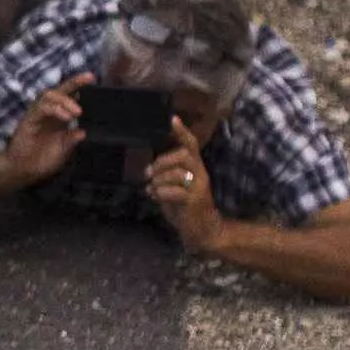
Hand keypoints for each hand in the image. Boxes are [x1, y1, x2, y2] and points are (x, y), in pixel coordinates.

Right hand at [0, 87, 85, 187]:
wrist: (24, 170)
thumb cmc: (42, 160)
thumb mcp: (64, 151)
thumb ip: (72, 140)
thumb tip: (83, 132)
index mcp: (59, 118)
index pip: (70, 97)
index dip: (80, 86)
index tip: (93, 78)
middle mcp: (49, 113)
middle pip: (60, 90)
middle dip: (74, 82)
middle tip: (89, 79)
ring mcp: (38, 114)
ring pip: (49, 95)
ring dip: (65, 100)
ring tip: (77, 112)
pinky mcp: (29, 119)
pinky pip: (41, 108)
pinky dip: (54, 109)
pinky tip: (66, 117)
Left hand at [147, 118, 226, 251]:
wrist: (202, 230)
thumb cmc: (185, 207)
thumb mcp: (173, 187)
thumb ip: (165, 176)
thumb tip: (147, 169)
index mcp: (194, 168)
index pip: (191, 144)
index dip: (182, 132)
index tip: (173, 119)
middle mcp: (200, 174)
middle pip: (184, 155)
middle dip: (162, 161)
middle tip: (149, 172)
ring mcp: (199, 187)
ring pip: (177, 173)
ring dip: (158, 181)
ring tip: (152, 188)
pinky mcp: (195, 200)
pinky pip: (175, 191)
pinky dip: (160, 193)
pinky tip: (154, 197)